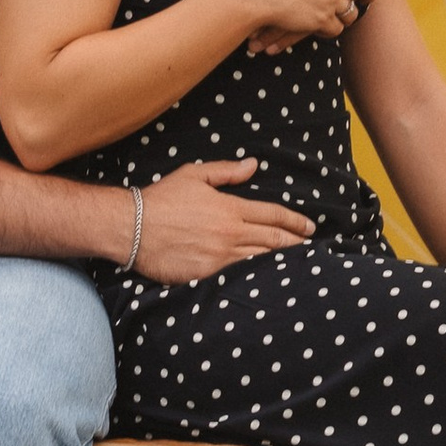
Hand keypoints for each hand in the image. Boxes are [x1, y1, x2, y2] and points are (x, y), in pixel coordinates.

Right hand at [133, 156, 313, 283]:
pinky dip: (258, 277)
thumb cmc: (162, 199)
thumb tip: (253, 165)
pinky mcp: (208, 275)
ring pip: (262, 260)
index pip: (273, 214)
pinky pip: (240, 277)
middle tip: (312, 247)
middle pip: (274, 240)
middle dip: (297, 243)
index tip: (310, 226)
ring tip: (298, 265)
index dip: (296, 221)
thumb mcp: (195, 176)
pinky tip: (269, 280)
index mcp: (230, 208)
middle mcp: (230, 233)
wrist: (133, 227)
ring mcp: (220, 257)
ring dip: (283, 262)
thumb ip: (227, 172)